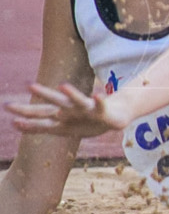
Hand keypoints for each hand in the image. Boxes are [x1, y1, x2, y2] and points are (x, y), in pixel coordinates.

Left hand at [5, 83, 127, 137]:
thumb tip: (15, 124)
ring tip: (63, 86)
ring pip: (78, 100)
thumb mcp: (62, 128)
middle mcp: (71, 109)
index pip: (40, 113)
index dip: (26, 113)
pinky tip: (98, 95)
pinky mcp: (102, 110)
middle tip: (31, 85)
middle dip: (44, 95)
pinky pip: (100, 105)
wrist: (113, 115)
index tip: (8, 110)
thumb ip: (40, 126)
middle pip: (56, 102)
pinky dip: (99, 100)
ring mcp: (86, 109)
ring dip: (71, 94)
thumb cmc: (86, 122)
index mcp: (61, 114)